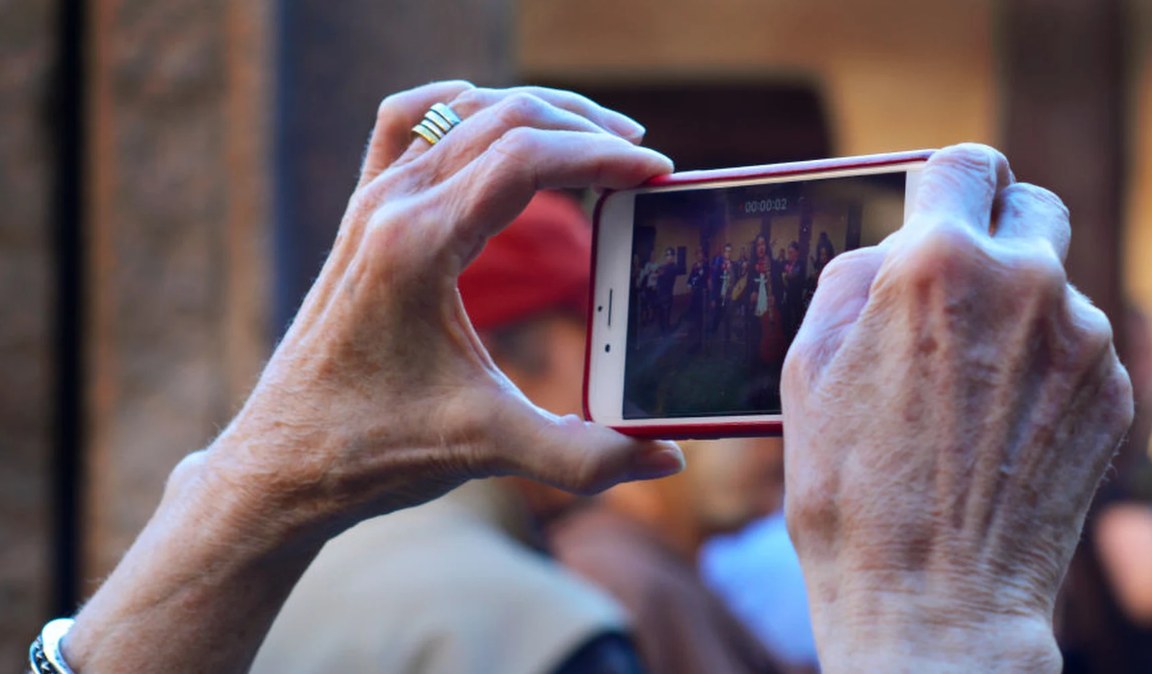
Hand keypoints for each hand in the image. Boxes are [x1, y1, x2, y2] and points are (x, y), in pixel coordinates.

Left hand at [207, 82, 683, 536]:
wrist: (281, 464)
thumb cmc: (371, 450)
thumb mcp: (487, 449)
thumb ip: (583, 457)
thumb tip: (668, 458)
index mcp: (418, 246)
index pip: (525, 159)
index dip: (603, 156)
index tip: (658, 173)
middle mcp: (390, 208)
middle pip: (503, 121)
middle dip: (584, 127)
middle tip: (644, 157)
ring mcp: (372, 205)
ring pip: (463, 114)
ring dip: (535, 115)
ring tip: (596, 139)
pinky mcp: (363, 218)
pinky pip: (407, 125)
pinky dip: (458, 107)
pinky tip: (491, 117)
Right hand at [781, 144, 1132, 672]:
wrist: (933, 600)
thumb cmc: (850, 489)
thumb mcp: (808, 366)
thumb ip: (851, 281)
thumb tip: (887, 250)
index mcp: (939, 263)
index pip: (965, 164)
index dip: (944, 183)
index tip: (933, 207)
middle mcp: (1025, 284)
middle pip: (1030, 206)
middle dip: (991, 230)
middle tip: (952, 284)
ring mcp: (1082, 341)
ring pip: (1053, 283)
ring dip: (1015, 306)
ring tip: (966, 381)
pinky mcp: (1111, 393)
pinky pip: (1078, 346)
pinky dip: (1042, 364)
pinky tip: (999, 422)